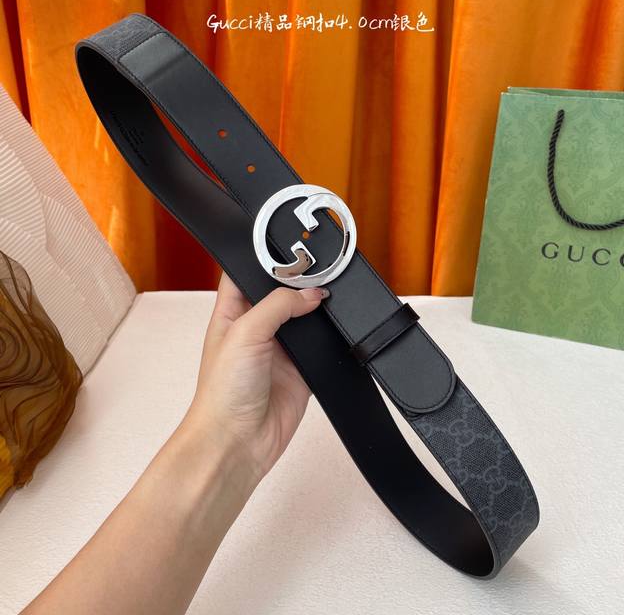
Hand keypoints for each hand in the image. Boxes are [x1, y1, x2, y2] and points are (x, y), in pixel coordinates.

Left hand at [185, 272, 329, 482]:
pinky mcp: (301, 370)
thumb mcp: (244, 333)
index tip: (287, 248)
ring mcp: (279, 350)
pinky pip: (321, 347)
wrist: (237, 441)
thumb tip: (311, 293)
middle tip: (318, 270)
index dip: (263, 260)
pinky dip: (329, 339)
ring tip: (328, 295)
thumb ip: (278, 306)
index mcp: (232, 314)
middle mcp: (256, 328)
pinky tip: (334, 328)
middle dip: (299, 283)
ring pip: (304, 318)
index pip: (245, 274)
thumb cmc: (222, 392)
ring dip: (316, 310)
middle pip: (282, 293)